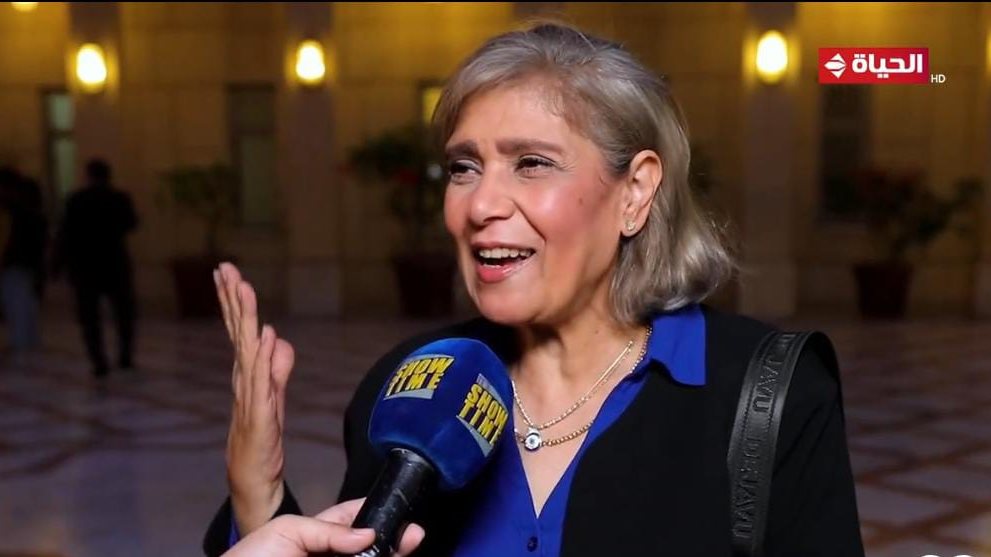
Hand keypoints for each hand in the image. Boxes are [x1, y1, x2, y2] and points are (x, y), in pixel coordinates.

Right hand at [215, 262, 295, 535]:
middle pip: (237, 332)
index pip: (239, 330)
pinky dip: (262, 357)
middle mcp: (244, 380)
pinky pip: (261, 381)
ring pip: (246, 349)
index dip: (233, 301)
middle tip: (225, 268)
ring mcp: (250, 396)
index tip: (227, 272)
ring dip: (244, 318)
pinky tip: (263, 335)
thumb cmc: (262, 439)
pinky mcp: (260, 414)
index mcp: (247, 373)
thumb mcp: (274, 396)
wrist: (253, 479)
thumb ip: (276, 367)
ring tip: (242, 288)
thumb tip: (277, 338)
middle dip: (232, 299)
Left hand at [221, 499, 425, 556]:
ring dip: (390, 555)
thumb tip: (368, 534)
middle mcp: (328, 556)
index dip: (378, 514)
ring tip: (403, 548)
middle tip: (413, 536)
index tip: (400, 511)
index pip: (354, 520)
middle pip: (370, 547)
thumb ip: (329, 529)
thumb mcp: (287, 530)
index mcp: (316, 535)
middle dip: (393, 540)